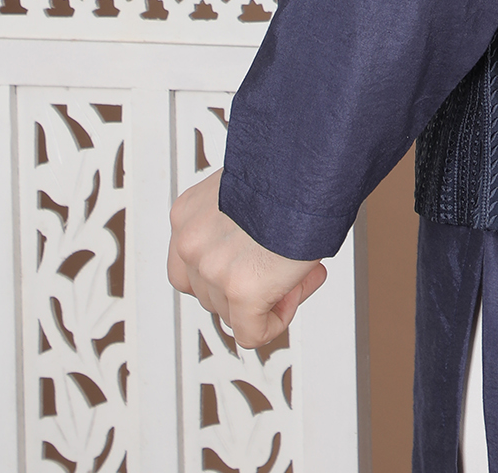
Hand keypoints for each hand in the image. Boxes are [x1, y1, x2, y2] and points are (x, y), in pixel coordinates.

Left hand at [167, 168, 327, 347]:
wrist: (310, 163)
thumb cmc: (291, 168)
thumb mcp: (246, 190)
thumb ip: (234, 225)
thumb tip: (255, 254)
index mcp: (187, 215)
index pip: (191, 266)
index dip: (228, 269)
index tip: (256, 258)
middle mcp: (190, 242)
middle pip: (211, 295)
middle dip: (248, 285)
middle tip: (285, 262)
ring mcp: (211, 268)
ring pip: (233, 314)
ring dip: (267, 297)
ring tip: (296, 263)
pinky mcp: (240, 291)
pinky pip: (253, 334)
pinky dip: (277, 319)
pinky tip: (297, 285)